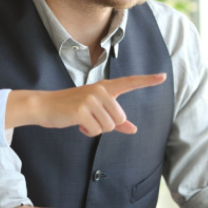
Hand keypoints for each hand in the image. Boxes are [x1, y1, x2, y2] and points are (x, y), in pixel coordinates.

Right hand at [5, 73, 166, 135]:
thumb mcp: (94, 110)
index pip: (130, 82)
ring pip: (109, 126)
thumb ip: (116, 120)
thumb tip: (134, 129)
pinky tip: (78, 123)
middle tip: (90, 118)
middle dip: (107, 125)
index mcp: (105, 88)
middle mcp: (100, 90)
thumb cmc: (71, 108)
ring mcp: (91, 99)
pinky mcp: (82, 110)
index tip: (163, 76)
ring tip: (83, 120)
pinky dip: (88, 132)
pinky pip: (97, 130)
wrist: (45, 106)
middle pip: (120, 118)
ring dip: (96, 129)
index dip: (147, 80)